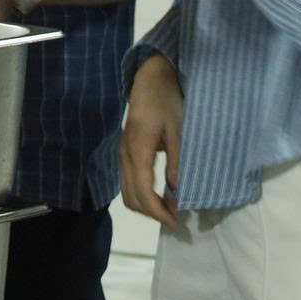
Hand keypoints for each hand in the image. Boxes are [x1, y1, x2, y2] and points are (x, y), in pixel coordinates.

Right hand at [119, 53, 184, 228]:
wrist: (150, 77)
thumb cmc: (167, 99)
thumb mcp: (178, 129)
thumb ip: (176, 160)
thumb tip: (177, 190)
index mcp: (138, 150)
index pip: (144, 193)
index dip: (159, 212)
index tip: (176, 222)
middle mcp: (125, 156)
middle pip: (132, 198)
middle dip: (153, 213)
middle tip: (177, 216)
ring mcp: (122, 154)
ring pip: (127, 193)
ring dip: (147, 205)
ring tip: (170, 207)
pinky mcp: (125, 152)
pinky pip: (128, 182)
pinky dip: (143, 194)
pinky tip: (161, 192)